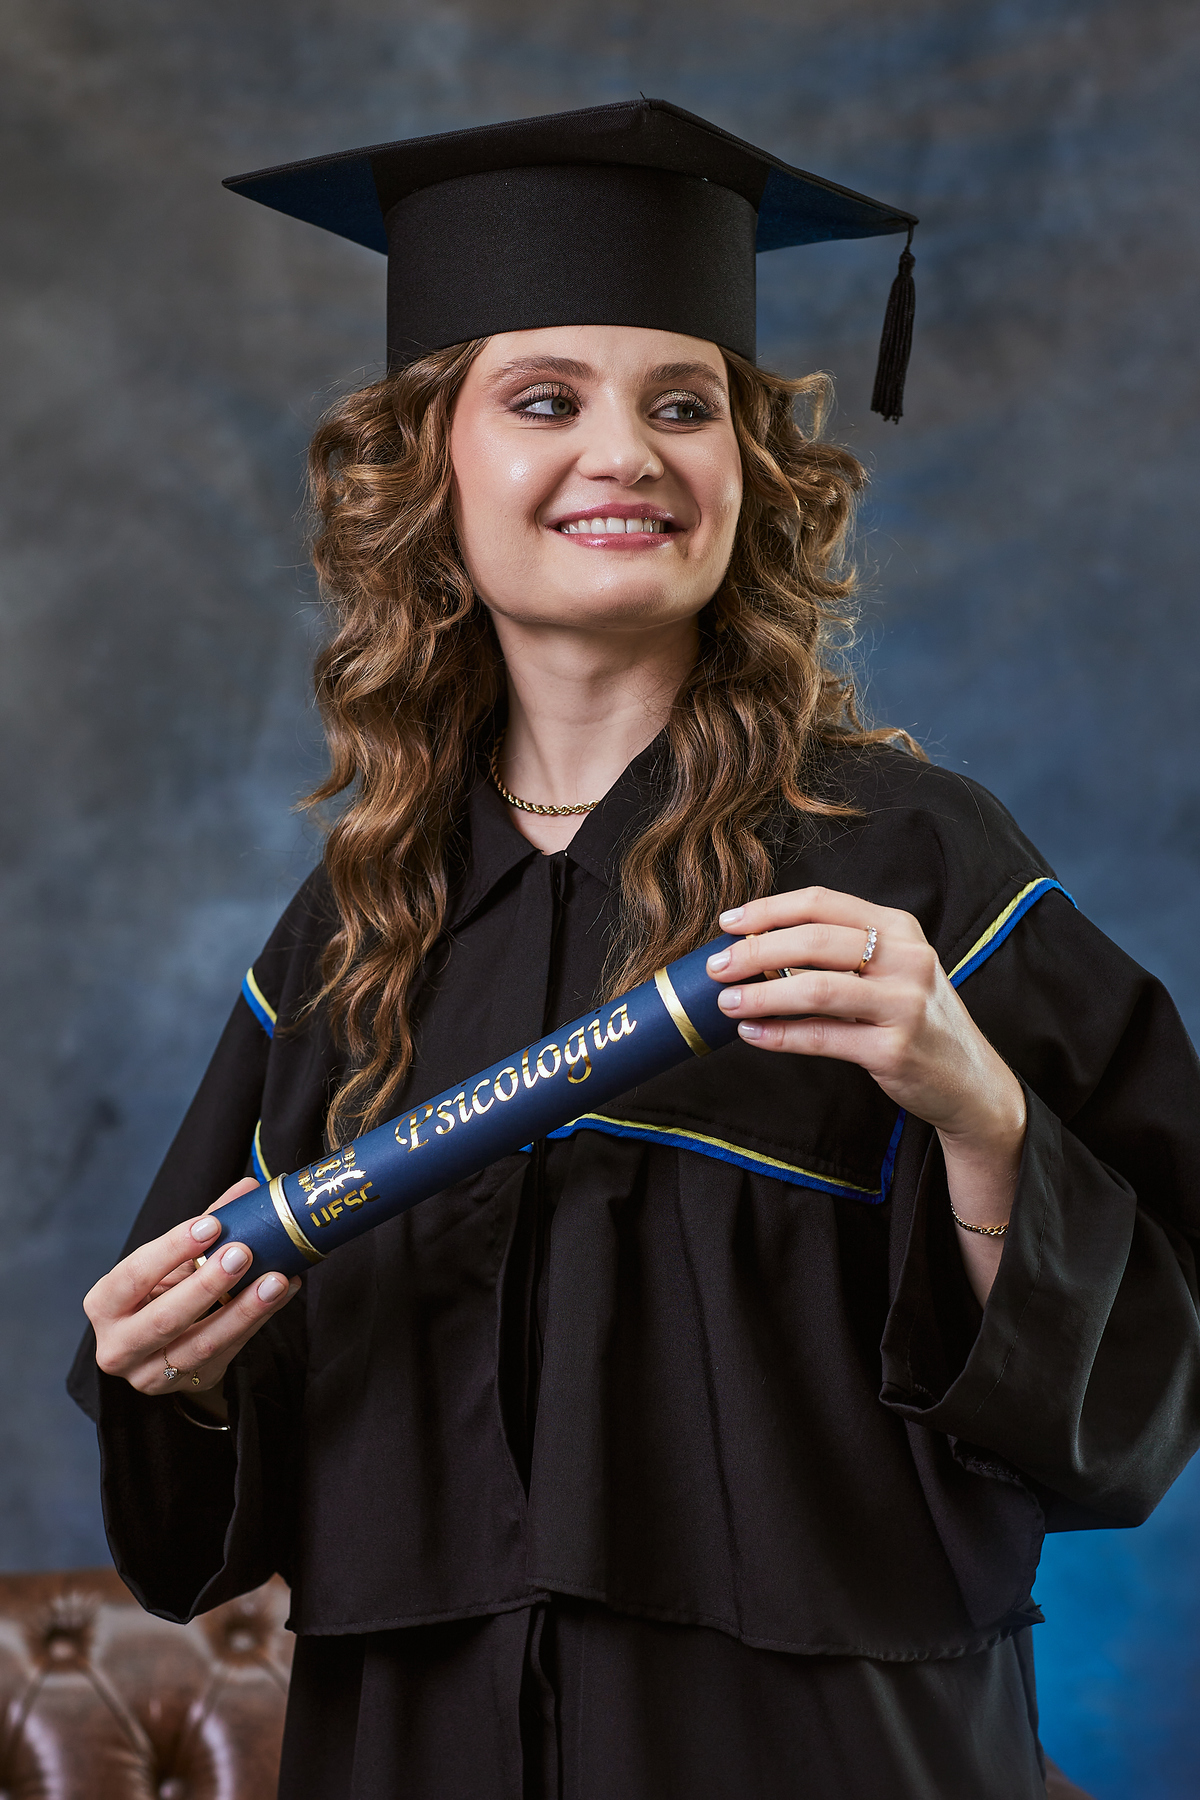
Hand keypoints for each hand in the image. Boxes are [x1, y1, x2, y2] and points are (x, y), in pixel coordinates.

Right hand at [84, 1179, 300, 1411]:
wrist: (162, 1347)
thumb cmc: (163, 1291)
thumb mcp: (171, 1262)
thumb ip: (205, 1225)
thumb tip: (247, 1189)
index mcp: (105, 1304)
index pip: (134, 1275)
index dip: (172, 1248)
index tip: (211, 1225)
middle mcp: (118, 1345)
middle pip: (164, 1318)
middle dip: (208, 1285)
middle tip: (244, 1253)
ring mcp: (151, 1374)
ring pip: (202, 1343)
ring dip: (245, 1310)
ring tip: (277, 1280)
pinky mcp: (189, 1384)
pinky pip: (229, 1353)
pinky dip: (259, 1320)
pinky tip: (284, 1293)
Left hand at [707, 887, 1023, 1147]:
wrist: (971, 1083)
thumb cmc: (916, 1021)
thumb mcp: (892, 972)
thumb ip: (841, 954)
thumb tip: (759, 949)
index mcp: (900, 929)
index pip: (822, 903)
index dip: (769, 909)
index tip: (729, 922)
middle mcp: (906, 959)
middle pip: (813, 940)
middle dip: (755, 950)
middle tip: (716, 965)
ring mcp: (904, 1004)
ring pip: (816, 988)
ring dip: (761, 993)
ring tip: (726, 1000)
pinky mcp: (895, 1050)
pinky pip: (823, 1037)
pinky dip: (780, 1034)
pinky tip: (751, 1033)